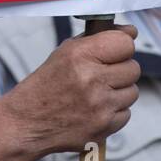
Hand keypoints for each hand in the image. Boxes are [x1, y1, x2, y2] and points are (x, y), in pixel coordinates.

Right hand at [1, 24, 139, 154]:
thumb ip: (98, 39)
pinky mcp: (103, 128)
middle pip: (133, 69)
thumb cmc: (46, 85)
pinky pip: (126, 114)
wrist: (27, 122)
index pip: (125, 43)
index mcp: (80, 56)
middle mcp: (91, 80)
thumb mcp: (65, 52)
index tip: (115, 52)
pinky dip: (114, 112)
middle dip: (120, 70)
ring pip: (132, 92)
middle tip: (102, 75)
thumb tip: (130, 32)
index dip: (122, 47)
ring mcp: (99, 106)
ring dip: (118, 92)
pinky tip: (95, 110)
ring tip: (97, 94)